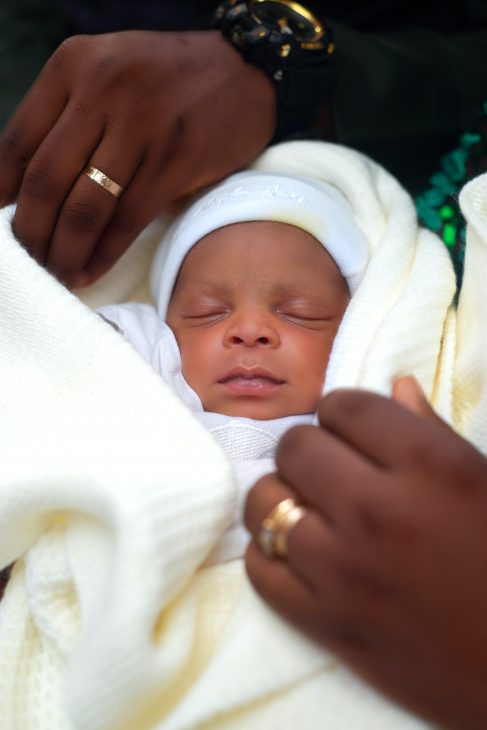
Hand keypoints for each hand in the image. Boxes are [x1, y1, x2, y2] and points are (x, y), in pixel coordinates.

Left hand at [0, 30, 274, 286]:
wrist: (244, 71)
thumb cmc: (167, 79)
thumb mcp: (106, 73)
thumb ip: (67, 116)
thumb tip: (24, 188)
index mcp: (74, 65)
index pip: (18, 142)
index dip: (1, 192)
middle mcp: (104, 90)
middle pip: (46, 181)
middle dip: (31, 233)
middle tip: (30, 259)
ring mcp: (143, 126)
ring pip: (86, 207)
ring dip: (65, 251)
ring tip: (58, 273)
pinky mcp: (177, 160)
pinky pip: (129, 219)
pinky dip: (104, 253)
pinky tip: (90, 270)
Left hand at [245, 379, 486, 728]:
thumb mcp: (484, 483)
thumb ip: (433, 431)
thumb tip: (396, 385)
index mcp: (428, 466)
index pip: (344, 406)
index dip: (342, 412)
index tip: (349, 429)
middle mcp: (376, 509)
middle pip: (296, 446)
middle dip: (309, 448)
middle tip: (329, 468)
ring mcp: (343, 569)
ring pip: (265, 500)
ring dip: (281, 495)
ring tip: (306, 507)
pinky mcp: (324, 622)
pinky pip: (260, 568)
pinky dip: (269, 552)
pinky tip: (295, 551)